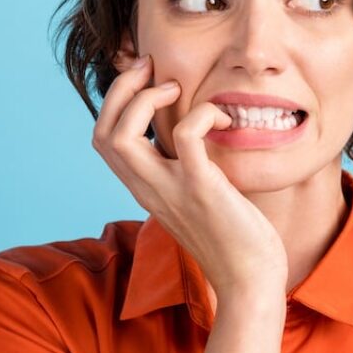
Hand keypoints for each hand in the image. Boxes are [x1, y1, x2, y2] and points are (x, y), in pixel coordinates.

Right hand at [91, 55, 288, 305]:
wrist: (250, 282)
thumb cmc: (233, 240)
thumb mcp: (196, 200)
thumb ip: (184, 173)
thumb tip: (193, 140)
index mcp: (145, 189)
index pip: (103, 141)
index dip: (116, 103)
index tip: (144, 79)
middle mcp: (149, 189)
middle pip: (102, 133)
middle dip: (121, 90)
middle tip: (153, 70)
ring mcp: (172, 190)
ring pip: (123, 136)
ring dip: (146, 99)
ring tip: (178, 90)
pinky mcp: (202, 189)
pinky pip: (187, 136)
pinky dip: (202, 113)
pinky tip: (223, 118)